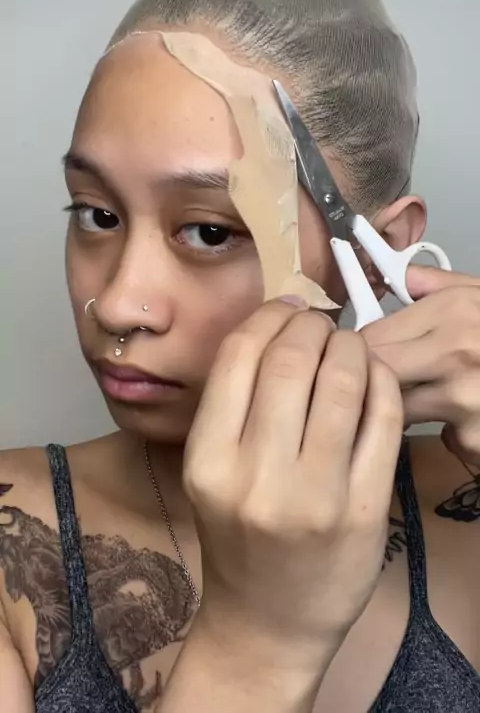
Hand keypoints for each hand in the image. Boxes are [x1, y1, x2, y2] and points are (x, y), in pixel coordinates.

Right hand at [183, 298, 402, 682]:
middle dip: (313, 325)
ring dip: (351, 347)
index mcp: (207, 460)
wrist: (267, 623)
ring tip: (349, 347)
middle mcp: (255, 476)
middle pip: (292, 359)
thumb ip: (236, 404)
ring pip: (342, 382)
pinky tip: (376, 377)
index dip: (269, 316)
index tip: (287, 310)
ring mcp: (315, 496)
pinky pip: (383, 420)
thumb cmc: (237, 539)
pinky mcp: (364, 510)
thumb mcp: (211, 473)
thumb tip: (280, 324)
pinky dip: (383, 382)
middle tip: (323, 325)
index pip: (239, 356)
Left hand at [363, 266, 479, 467]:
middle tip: (374, 385)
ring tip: (439, 397)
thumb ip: (441, 284)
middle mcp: (454, 353)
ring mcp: (465, 401)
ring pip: (399, 412)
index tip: (351, 359)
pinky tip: (474, 420)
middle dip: (369, 384)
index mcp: (452, 311)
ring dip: (406, 410)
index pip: (369, 338)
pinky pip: (445, 439)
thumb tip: (402, 276)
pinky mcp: (476, 440)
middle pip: (374, 378)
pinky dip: (454, 435)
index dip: (355, 353)